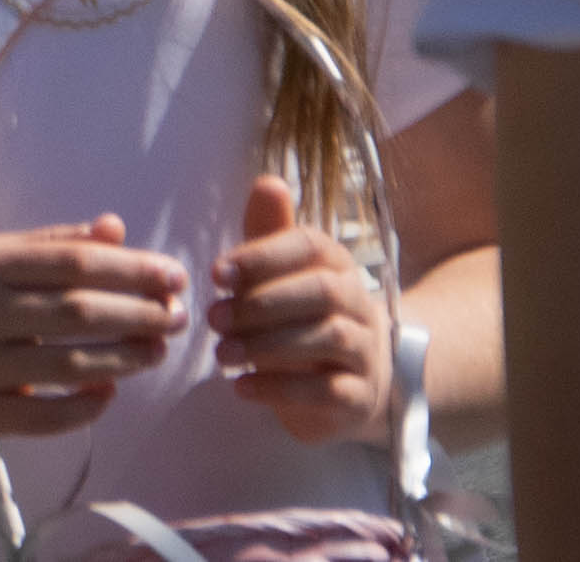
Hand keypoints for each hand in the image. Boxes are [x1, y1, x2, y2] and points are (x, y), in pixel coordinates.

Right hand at [0, 214, 186, 443]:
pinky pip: (42, 417)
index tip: (175, 275)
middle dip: (141, 314)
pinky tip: (110, 395)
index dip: (132, 269)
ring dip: (125, 360)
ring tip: (156, 352)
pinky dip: (84, 409)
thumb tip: (115, 228)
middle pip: (78, 312)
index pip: (72, 262)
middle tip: (179, 316)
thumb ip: (45, 245)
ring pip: (68, 365)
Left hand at [211, 173, 398, 444]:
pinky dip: (281, 388)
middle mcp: (358, 302)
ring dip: (267, 346)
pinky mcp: (360, 397)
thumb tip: (268, 182)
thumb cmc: (300, 312)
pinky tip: (242, 386)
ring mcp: (365, 351)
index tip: (216, 274)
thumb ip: (268, 231)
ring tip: (220, 354)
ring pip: (328, 338)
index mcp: (335, 263)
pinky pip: (329, 390)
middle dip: (261, 304)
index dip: (262, 256)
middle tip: (213, 318)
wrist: (353, 379)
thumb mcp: (281, 271)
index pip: (308, 246)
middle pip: (321, 292)